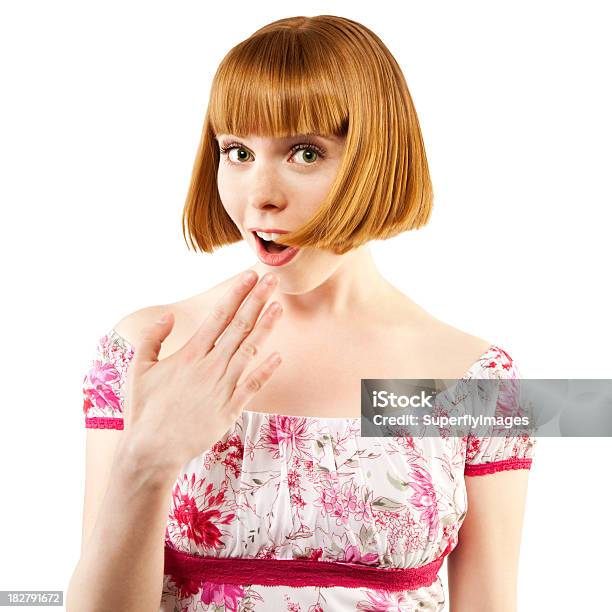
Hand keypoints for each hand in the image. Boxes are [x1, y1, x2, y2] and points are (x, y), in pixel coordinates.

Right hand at [122, 270, 282, 473]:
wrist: (151, 450)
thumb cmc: (144, 409)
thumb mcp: (139, 368)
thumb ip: (153, 338)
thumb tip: (168, 316)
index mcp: (190, 354)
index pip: (219, 316)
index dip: (236, 294)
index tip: (249, 276)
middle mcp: (210, 366)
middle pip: (239, 326)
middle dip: (257, 300)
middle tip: (272, 279)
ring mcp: (222, 387)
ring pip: (250, 350)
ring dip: (266, 327)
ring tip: (279, 306)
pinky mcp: (230, 409)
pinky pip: (253, 385)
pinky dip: (266, 370)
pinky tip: (279, 356)